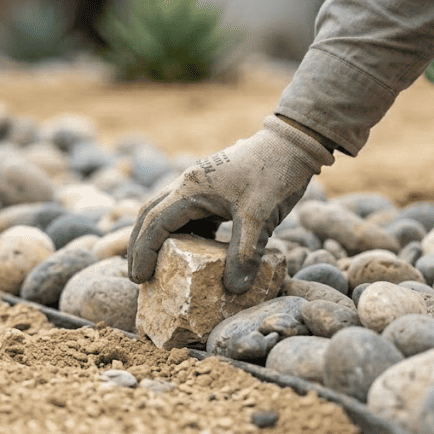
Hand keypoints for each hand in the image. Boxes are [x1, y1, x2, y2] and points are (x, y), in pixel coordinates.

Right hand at [128, 116, 334, 293]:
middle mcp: (188, 184)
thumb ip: (245, 254)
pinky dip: (186, 234)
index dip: (143, 252)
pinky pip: (191, 214)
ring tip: (161, 269)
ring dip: (160, 239)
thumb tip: (233, 289)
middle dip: (141, 246)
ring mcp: (201, 185)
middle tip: (140, 277)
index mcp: (190, 188)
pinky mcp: (215, 189)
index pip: (154, 223)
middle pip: (150, 215)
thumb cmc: (274, 175)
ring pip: (168, 214)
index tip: (139, 278)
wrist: (293, 144)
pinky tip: (196, 254)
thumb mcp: (259, 218)